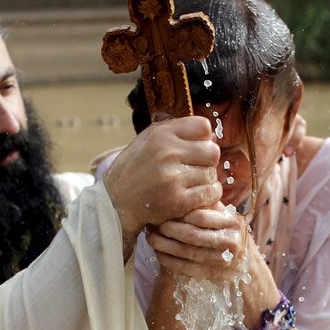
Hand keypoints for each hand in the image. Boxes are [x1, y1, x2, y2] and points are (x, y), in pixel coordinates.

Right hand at [102, 116, 220, 244]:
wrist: (116, 203)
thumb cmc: (134, 170)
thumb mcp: (146, 140)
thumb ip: (174, 131)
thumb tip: (208, 132)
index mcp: (161, 134)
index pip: (203, 127)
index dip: (204, 138)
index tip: (196, 148)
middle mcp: (168, 153)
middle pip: (213, 151)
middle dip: (208, 161)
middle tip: (197, 168)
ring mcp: (173, 178)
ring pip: (212, 174)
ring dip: (206, 180)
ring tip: (192, 183)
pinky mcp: (178, 200)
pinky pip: (210, 193)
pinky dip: (208, 195)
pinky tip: (196, 196)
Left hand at [146, 203, 246, 282]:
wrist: (240, 259)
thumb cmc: (223, 229)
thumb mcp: (220, 214)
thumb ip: (206, 203)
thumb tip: (178, 190)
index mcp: (233, 222)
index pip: (201, 217)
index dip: (180, 214)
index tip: (164, 209)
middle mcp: (232, 242)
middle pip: (193, 236)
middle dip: (170, 230)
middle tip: (154, 225)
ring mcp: (224, 261)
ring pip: (188, 253)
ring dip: (166, 246)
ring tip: (151, 238)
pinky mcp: (215, 275)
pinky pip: (188, 269)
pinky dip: (170, 261)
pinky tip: (158, 254)